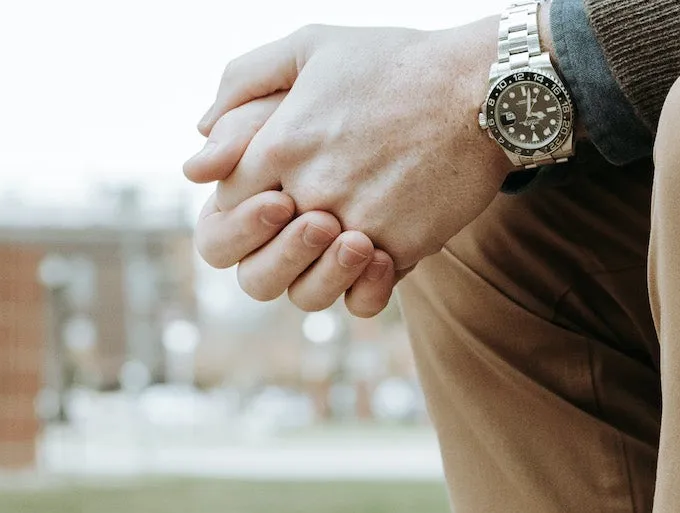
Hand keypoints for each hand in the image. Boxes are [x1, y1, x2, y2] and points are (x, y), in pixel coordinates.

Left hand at [187, 20, 509, 316]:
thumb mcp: (311, 46)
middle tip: (309, 232)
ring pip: (307, 294)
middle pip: (255, 274)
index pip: (224, 215)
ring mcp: (354, 224)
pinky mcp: (398, 247)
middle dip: (273, 264)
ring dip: (321, 278)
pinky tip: (381, 261)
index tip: (277, 204)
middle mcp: (309, 191)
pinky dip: (366, 291)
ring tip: (351, 240)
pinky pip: (363, 300)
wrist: (479, 88)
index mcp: (277, 145)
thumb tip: (200, 143)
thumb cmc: (396, 63)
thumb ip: (243, 83)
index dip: (242, 223)